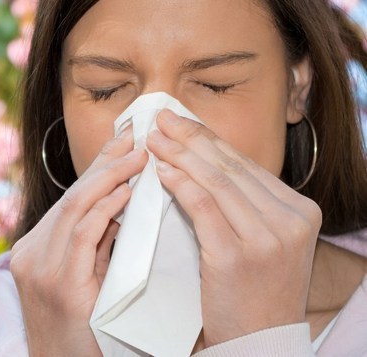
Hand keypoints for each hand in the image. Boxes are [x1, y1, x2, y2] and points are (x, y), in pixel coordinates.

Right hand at [10, 126, 147, 355]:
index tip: (121, 142)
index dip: (96, 167)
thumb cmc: (81, 329)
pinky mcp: (60, 285)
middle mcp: (31, 253)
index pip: (69, 198)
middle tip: (133, 139)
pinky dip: (105, 209)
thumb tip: (123, 203)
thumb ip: (95, 242)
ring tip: (138, 158)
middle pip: (72, 196)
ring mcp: (40, 268)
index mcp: (34, 248)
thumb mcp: (82, 278)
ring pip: (75, 207)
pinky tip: (126, 193)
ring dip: (110, 178)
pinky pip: (83, 235)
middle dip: (105, 163)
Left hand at [146, 109, 321, 347]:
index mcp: (300, 210)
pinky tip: (160, 171)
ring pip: (216, 181)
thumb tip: (200, 158)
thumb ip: (243, 202)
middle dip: (191, 138)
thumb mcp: (264, 240)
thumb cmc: (254, 290)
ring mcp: (267, 238)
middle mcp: (290, 220)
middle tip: (160, 120)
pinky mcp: (237, 256)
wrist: (260, 343)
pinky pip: (202, 207)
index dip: (208, 139)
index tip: (181, 122)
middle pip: (230, 166)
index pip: (245, 164)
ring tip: (154, 139)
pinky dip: (179, 184)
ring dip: (179, 154)